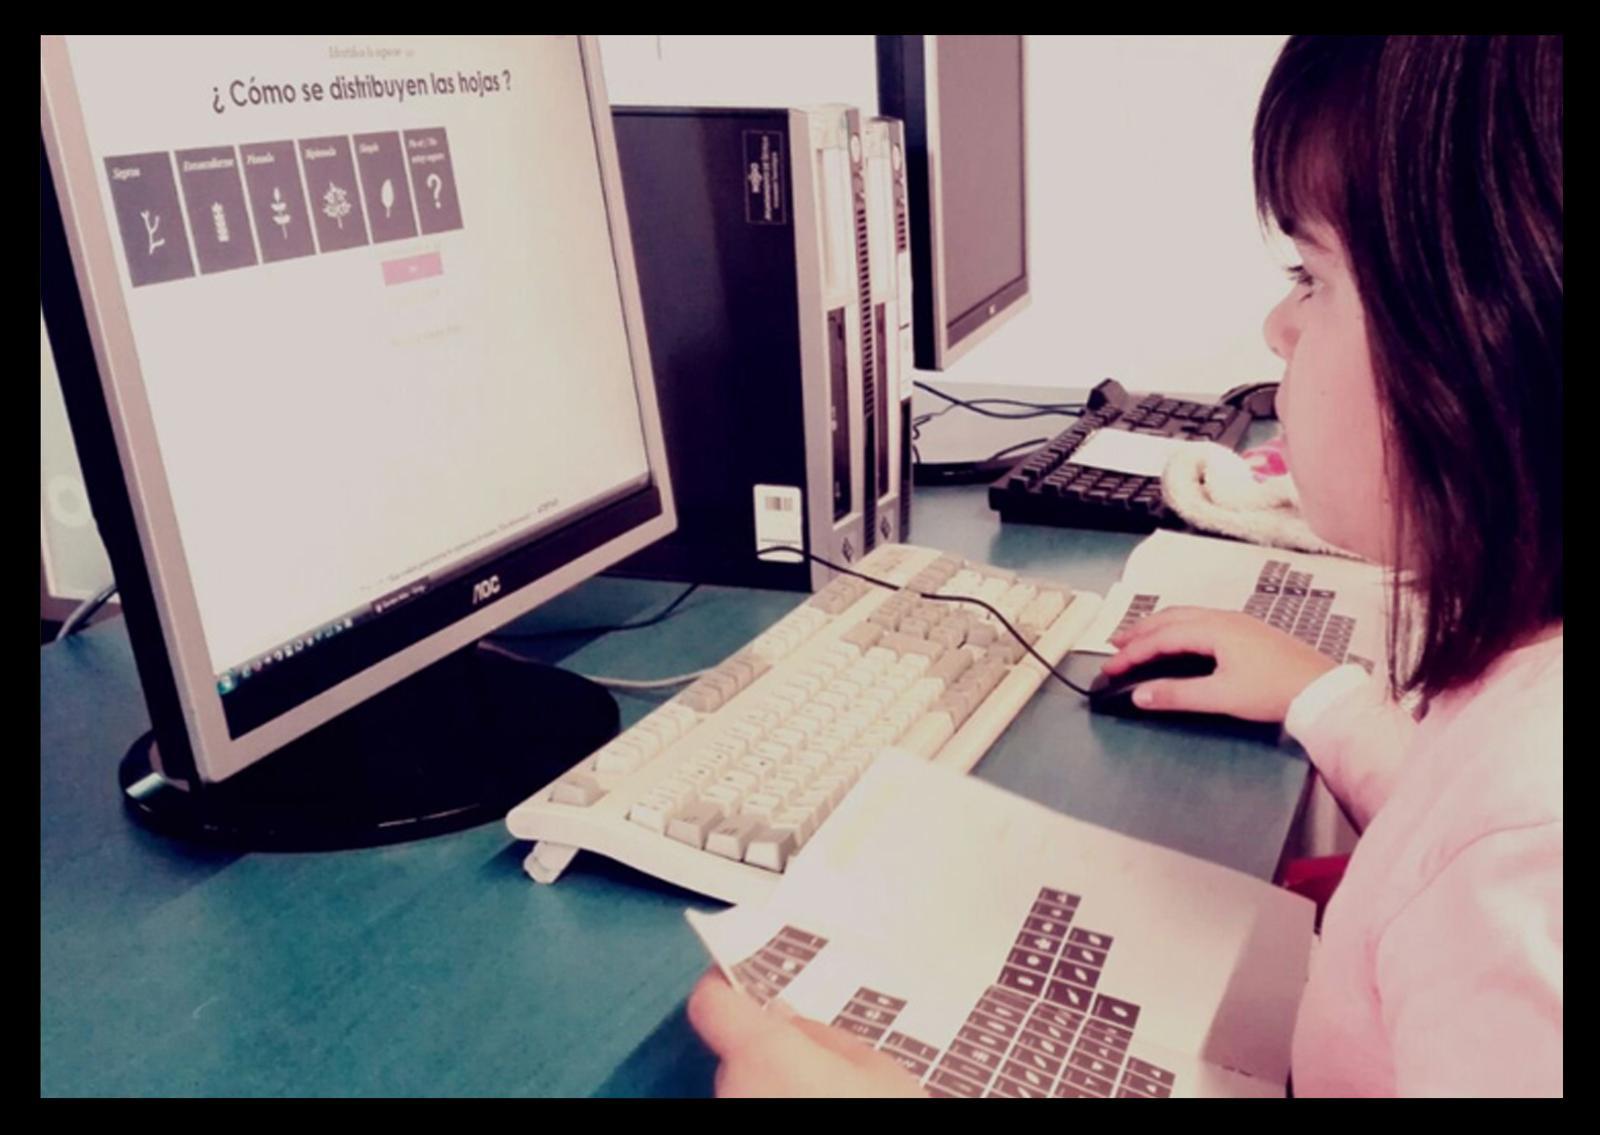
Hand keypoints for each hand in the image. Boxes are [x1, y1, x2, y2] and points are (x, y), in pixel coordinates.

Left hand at [687, 970, 927, 1097]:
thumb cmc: (888, 1117)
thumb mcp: (878, 1072)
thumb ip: (824, 1038)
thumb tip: (787, 1020)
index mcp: (764, 1055)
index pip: (710, 1004)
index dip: (725, 990)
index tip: (742, 984)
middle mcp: (731, 1092)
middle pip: (734, 1060)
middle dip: (766, 1059)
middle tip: (816, 1068)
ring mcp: (730, 1121)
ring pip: (742, 1097)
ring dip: (770, 1095)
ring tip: (823, 1100)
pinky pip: (750, 1113)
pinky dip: (771, 1110)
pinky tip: (808, 1111)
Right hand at [1103, 607, 1339, 722]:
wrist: (1321, 689)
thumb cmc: (1272, 691)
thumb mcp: (1221, 696)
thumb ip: (1177, 695)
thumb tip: (1139, 695)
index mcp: (1213, 629)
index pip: (1161, 637)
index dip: (1132, 652)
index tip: (1110, 668)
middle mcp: (1222, 618)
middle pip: (1170, 617)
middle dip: (1139, 631)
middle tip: (1115, 646)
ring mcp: (1237, 622)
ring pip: (1186, 616)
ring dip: (1158, 627)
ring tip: (1139, 639)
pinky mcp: (1248, 631)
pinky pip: (1200, 621)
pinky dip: (1178, 628)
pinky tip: (1178, 640)